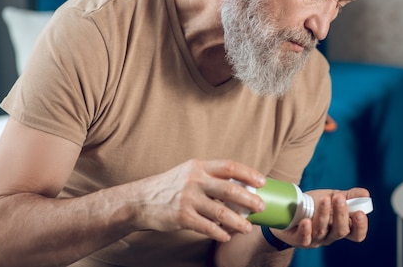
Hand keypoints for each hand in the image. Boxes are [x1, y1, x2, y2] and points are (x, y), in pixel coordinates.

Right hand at [132, 159, 265, 241]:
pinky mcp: (182, 217)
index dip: (248, 173)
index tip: (262, 182)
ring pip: (220, 211)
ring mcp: (188, 199)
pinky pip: (207, 226)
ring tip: (248, 227)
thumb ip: (210, 176)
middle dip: (249, 199)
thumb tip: (239, 187)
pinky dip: (219, 232)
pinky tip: (226, 236)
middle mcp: (195, 180)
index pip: (229, 166)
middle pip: (229, 189)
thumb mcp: (189, 173)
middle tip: (261, 207)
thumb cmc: (170, 186)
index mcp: (199, 167)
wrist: (140, 200)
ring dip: (238, 221)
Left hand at [271, 188, 369, 247]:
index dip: (360, 227)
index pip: (356, 234)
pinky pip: (304, 238)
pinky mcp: (299, 239)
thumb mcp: (333, 197)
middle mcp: (330, 235)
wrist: (289, 209)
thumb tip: (366, 194)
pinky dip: (306, 230)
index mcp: (342, 226)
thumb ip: (349, 196)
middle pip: (340, 231)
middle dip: (341, 214)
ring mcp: (315, 239)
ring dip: (324, 215)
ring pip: (322, 231)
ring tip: (324, 200)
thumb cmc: (315, 204)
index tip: (360, 213)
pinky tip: (306, 221)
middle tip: (339, 198)